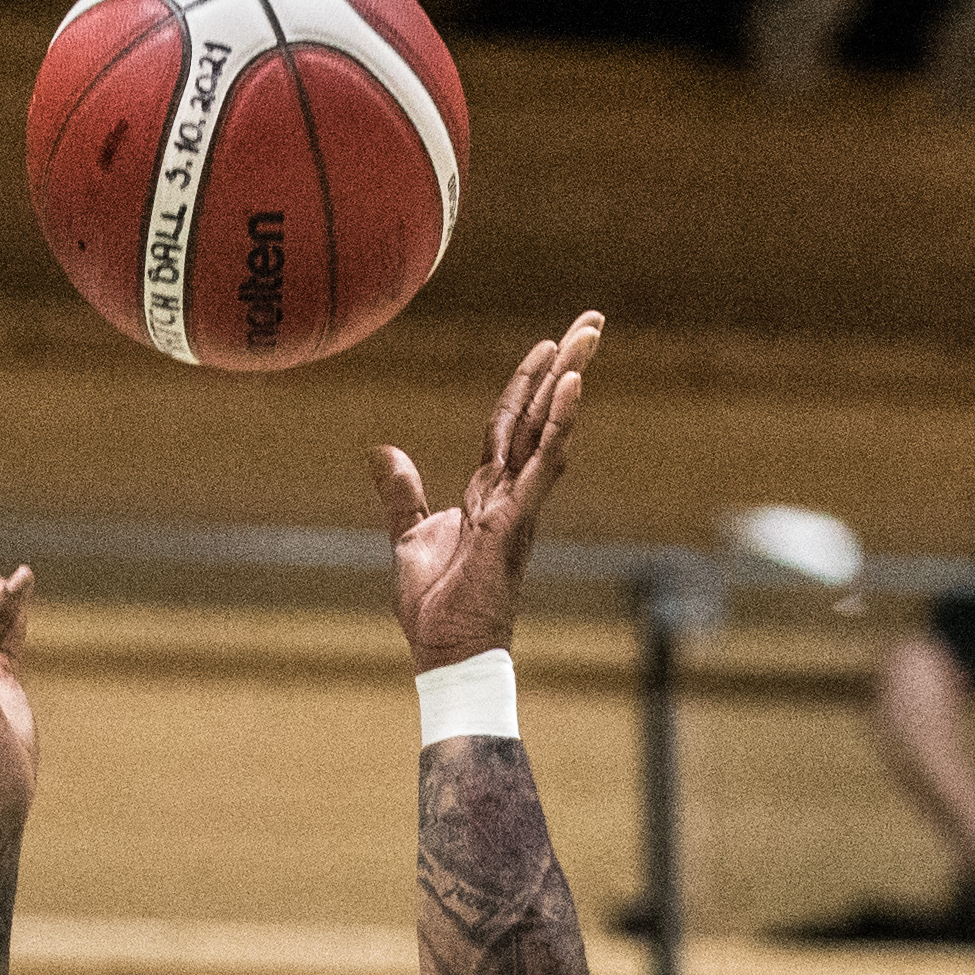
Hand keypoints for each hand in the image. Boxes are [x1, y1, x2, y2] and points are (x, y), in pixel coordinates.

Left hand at [376, 312, 601, 670]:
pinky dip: (558, 424)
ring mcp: (519, 503)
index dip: (527, 384)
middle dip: (566, 366)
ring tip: (588, 337)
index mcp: (488, 492)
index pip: (511, 424)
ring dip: (569, 381)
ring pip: (549, 429)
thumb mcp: (407, 535)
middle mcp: (512, 491)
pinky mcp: (516, 519)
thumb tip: (382, 450)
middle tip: (592, 322)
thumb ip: (400, 492)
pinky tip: (571, 388)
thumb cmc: (435, 607)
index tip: (548, 346)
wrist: (446, 652)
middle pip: (542, 414)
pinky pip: (542, 463)